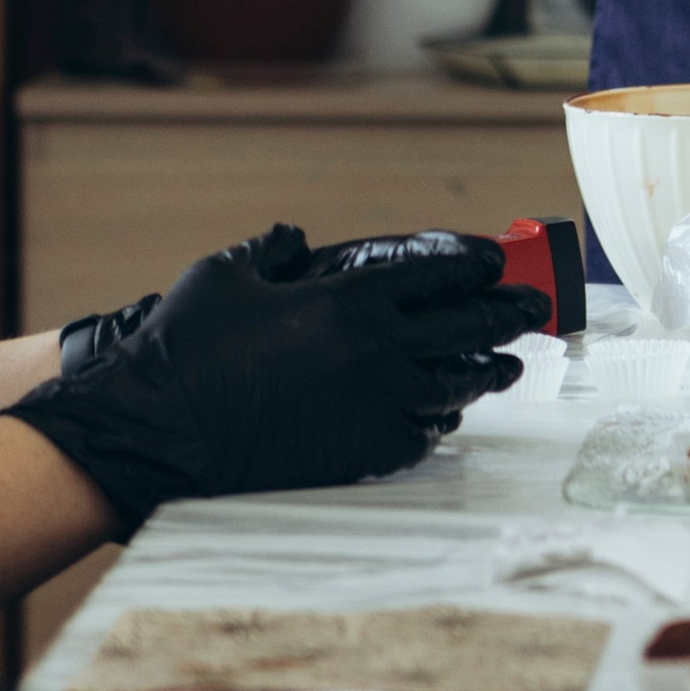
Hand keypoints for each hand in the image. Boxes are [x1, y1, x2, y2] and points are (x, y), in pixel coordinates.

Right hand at [6, 237, 553, 528]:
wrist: (157, 432)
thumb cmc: (186, 348)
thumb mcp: (227, 272)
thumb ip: (271, 249)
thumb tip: (295, 236)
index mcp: (348, 298)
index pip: (437, 275)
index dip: (474, 266)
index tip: (496, 263)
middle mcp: (375, 350)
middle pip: (465, 328)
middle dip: (505, 315)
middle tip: (532, 311)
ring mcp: (373, 406)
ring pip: (453, 384)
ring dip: (485, 371)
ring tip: (507, 366)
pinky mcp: (360, 454)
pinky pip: (420, 434)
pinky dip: (440, 420)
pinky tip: (447, 415)